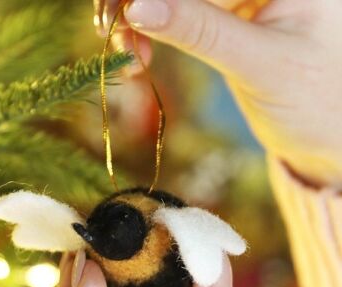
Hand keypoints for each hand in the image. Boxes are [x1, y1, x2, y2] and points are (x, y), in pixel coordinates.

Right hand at [94, 0, 341, 186]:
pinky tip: (139, 50)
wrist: (323, 131)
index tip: (117, 9)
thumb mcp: (260, 63)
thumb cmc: (314, 100)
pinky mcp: (225, 18)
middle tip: (108, 28)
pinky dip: (152, 29)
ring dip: (137, 14)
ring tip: (124, 48)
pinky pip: (179, 13)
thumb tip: (139, 7)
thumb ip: (202, 32)